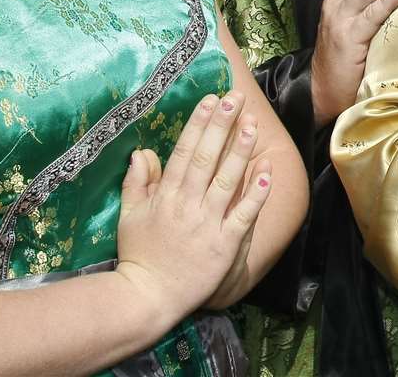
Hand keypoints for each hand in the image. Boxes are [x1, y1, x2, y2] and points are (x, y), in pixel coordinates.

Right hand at [115, 93, 274, 318]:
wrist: (147, 298)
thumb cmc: (138, 256)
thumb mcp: (130, 217)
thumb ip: (136, 183)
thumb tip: (142, 152)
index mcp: (165, 196)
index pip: (184, 152)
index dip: (199, 124)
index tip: (210, 100)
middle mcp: (187, 204)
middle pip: (207, 158)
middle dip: (222, 125)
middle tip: (235, 98)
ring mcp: (208, 223)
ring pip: (228, 180)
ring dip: (241, 151)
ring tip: (252, 124)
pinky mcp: (225, 244)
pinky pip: (244, 214)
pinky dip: (256, 193)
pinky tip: (267, 172)